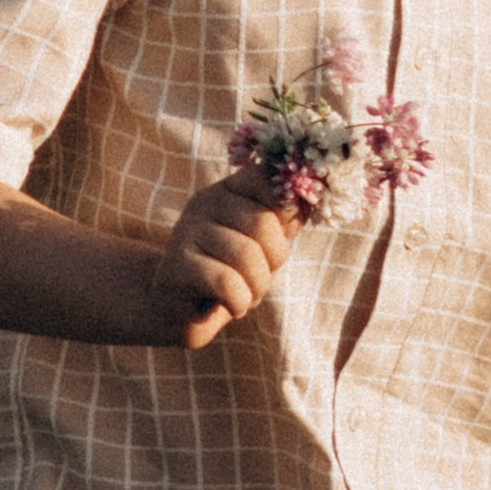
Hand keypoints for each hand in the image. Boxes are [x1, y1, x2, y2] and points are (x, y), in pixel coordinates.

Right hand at [147, 170, 301, 349]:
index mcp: (228, 190)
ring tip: (244, 293)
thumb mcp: (263, 242)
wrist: (178, 310)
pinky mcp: (177, 266)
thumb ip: (285, 217)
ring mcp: (187, 232)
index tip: (280, 237)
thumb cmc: (229, 272)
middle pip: (264, 224)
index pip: (268, 179)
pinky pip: (227, 283)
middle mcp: (205, 203)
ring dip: (256, 287)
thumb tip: (313, 193)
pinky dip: (239, 302)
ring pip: (247, 257)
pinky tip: (230, 304)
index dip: (286, 211)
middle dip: (273, 260)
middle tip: (258, 276)